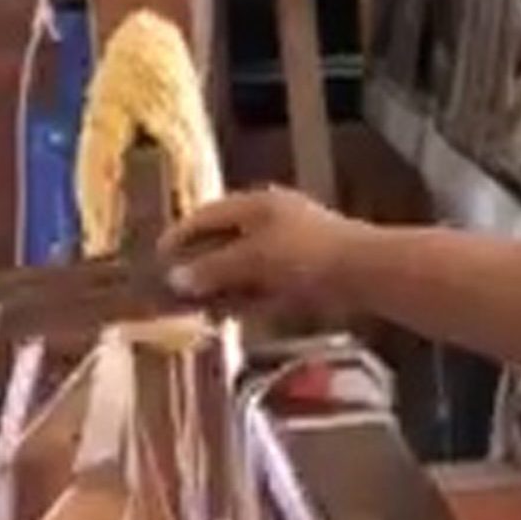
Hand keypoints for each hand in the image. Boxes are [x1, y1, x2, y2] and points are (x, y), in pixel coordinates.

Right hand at [163, 187, 367, 318]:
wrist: (363, 273)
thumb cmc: (304, 256)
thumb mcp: (252, 260)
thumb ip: (212, 270)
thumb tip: (175, 280)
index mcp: (255, 205)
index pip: (206, 215)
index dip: (179, 236)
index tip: (156, 259)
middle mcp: (270, 221)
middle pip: (223, 241)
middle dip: (198, 266)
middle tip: (172, 289)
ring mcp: (288, 247)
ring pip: (242, 267)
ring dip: (219, 286)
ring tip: (195, 307)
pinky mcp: (303, 274)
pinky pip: (263, 285)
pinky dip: (243, 297)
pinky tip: (228, 314)